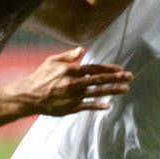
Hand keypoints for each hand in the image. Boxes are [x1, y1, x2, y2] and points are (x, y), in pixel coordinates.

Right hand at [6, 46, 131, 115]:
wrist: (29, 96)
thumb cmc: (41, 77)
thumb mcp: (53, 61)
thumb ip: (69, 56)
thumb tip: (83, 50)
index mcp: (70, 71)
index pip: (94, 69)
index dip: (108, 69)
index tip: (120, 69)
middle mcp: (74, 84)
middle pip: (99, 80)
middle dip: (116, 78)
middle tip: (130, 77)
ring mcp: (73, 97)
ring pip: (97, 93)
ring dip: (112, 91)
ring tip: (125, 89)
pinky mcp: (71, 108)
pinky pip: (87, 106)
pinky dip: (98, 106)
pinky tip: (109, 106)